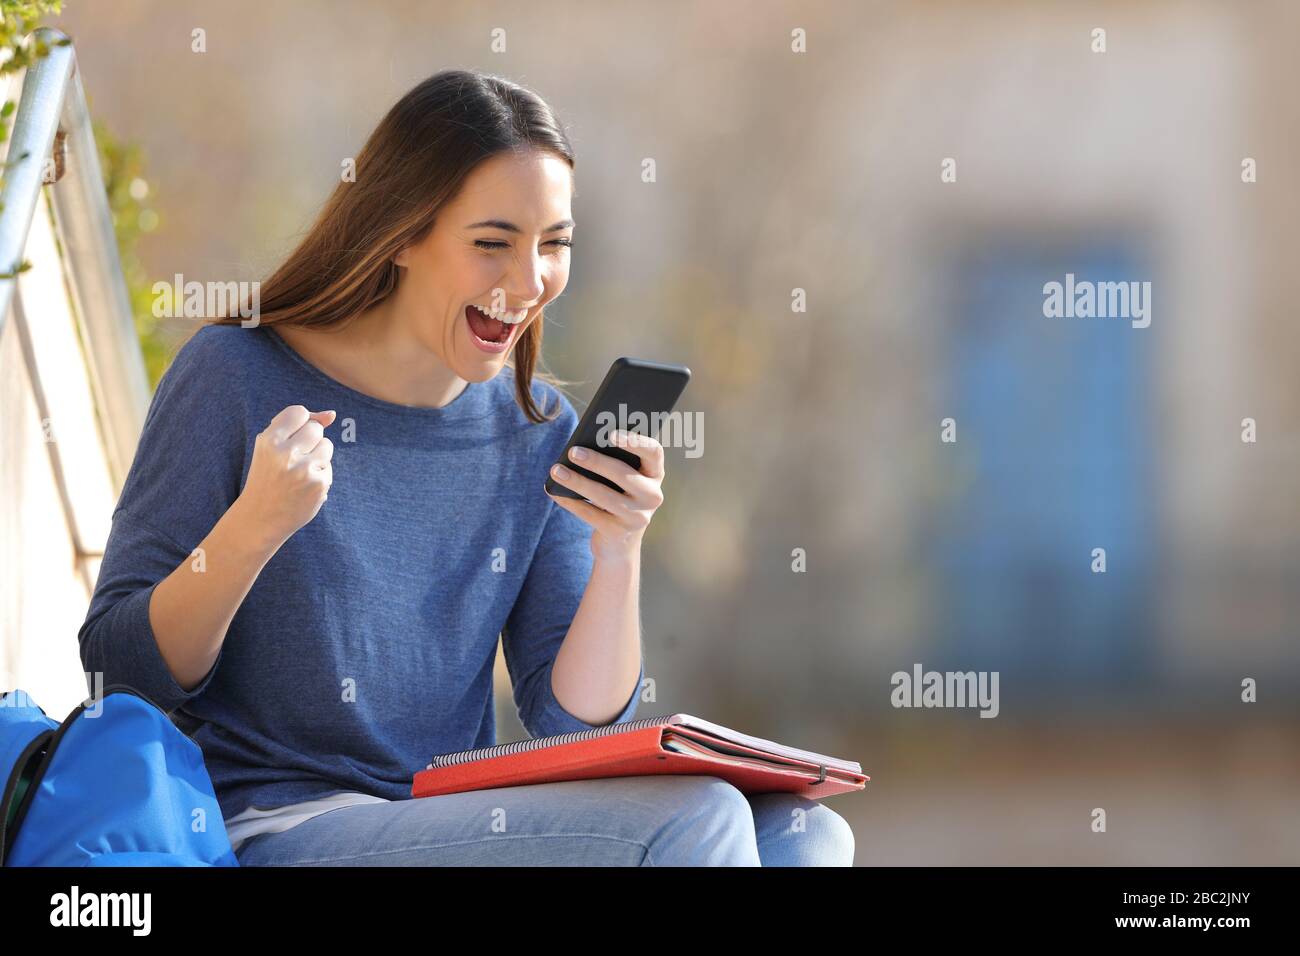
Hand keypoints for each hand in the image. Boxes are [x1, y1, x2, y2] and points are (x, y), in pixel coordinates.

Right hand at [234, 405, 335, 550]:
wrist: (261, 518)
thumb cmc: (268, 477)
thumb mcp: (272, 447)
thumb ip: (299, 426)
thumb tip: (331, 414)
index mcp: (269, 440)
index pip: (298, 412)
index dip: (300, 423)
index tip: (292, 438)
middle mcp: (285, 453)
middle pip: (316, 429)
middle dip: (310, 441)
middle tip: (294, 460)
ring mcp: (303, 470)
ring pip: (326, 446)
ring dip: (318, 457)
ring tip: (298, 473)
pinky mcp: (318, 484)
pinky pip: (329, 468)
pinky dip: (320, 476)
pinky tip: (303, 488)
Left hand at [546, 429, 664, 562]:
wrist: (620, 542)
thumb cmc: (618, 496)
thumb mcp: (622, 480)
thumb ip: (613, 461)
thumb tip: (583, 446)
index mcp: (655, 474)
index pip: (653, 452)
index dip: (635, 442)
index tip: (611, 434)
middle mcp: (652, 495)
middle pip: (623, 474)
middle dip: (596, 461)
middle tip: (573, 452)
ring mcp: (638, 517)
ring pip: (604, 495)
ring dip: (577, 481)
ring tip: (556, 470)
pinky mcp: (619, 532)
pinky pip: (590, 514)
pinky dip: (570, 501)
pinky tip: (555, 492)